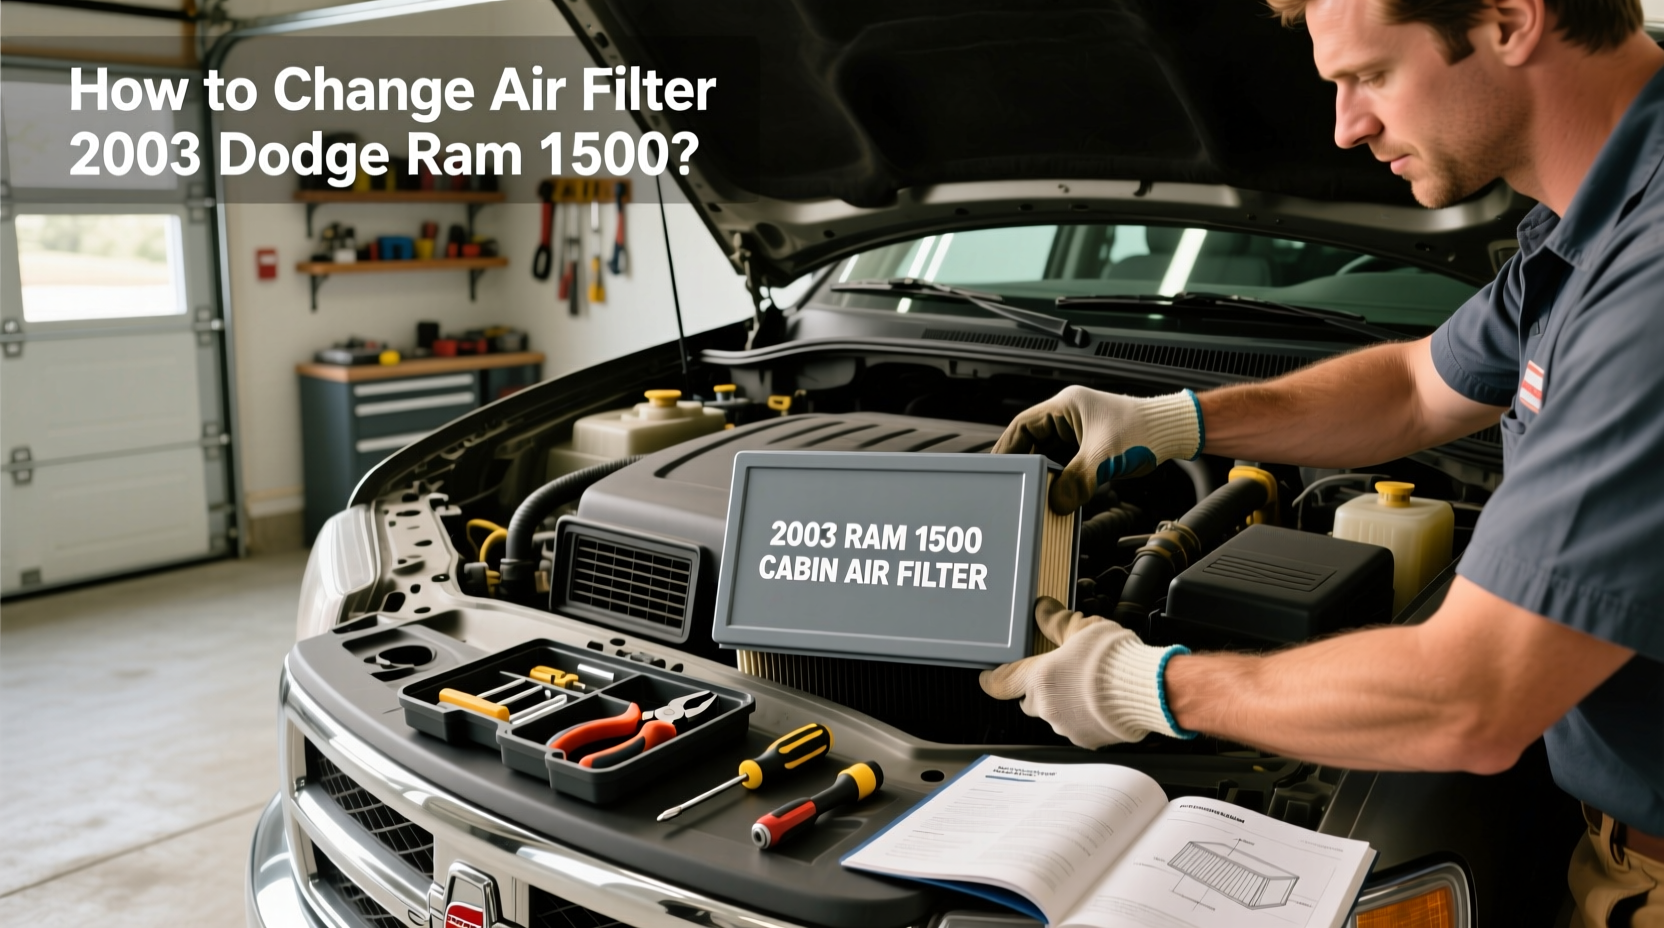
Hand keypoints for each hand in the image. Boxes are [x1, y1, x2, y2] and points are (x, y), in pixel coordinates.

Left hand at [979, 597, 1192, 747]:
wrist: (1148, 690)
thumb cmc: (1115, 661)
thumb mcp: (1081, 629)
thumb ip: (1056, 622)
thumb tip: (1042, 610)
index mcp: (1039, 678)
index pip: (1000, 683)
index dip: (992, 679)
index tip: (989, 676)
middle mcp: (1047, 706)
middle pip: (1029, 700)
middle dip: (1039, 689)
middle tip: (1058, 674)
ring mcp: (1066, 726)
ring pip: (1054, 714)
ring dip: (1063, 703)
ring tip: (1086, 686)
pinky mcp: (1087, 740)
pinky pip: (1077, 728)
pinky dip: (1083, 717)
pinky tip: (1100, 702)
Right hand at [995, 386, 1201, 511]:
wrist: (1172, 432)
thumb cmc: (1144, 430)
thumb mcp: (1104, 457)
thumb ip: (1077, 480)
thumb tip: (1056, 502)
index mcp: (1066, 405)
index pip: (1023, 425)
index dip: (1007, 446)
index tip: (997, 465)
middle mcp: (1069, 416)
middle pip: (1032, 440)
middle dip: (1024, 462)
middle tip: (1012, 482)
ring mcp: (1079, 431)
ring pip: (1049, 453)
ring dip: (1042, 471)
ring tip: (1031, 489)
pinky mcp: (1089, 446)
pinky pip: (1064, 462)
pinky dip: (1057, 476)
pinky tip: (1054, 490)